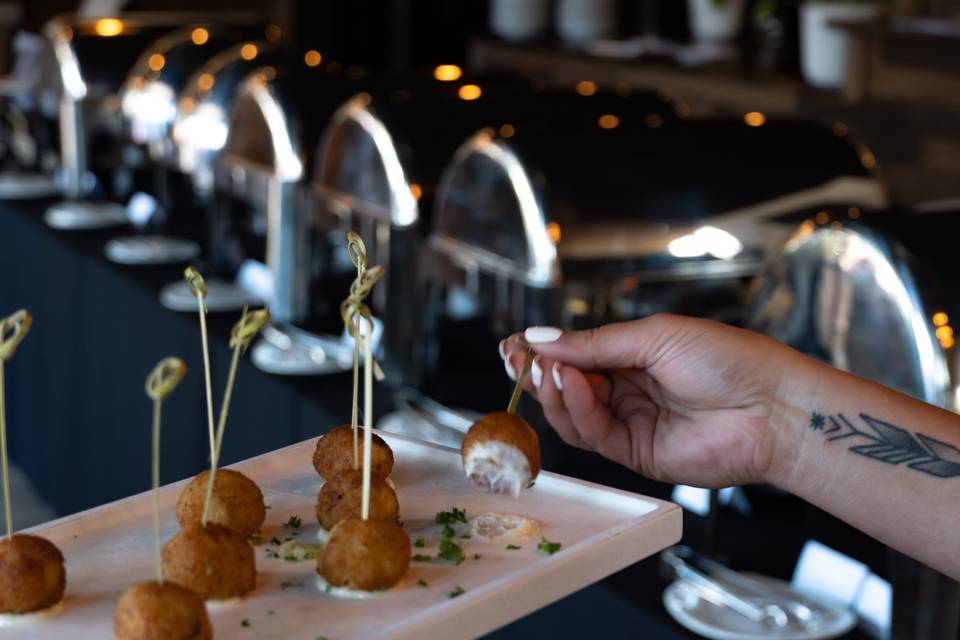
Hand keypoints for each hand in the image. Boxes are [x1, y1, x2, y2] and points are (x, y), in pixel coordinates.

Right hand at [501, 314, 802, 487]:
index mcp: (632, 355)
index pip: (574, 356)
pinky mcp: (636, 454)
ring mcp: (630, 423)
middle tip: (516, 359)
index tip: (512, 345)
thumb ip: (594, 344)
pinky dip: (578, 410)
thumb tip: (540, 338)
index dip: (542, 352)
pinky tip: (575, 387)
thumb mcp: (653, 336)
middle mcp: (627, 390)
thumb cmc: (726, 359)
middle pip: (565, 387)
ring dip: (555, 392)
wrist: (772, 408)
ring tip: (550, 370)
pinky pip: (593, 434)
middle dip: (538, 373)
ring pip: (572, 415)